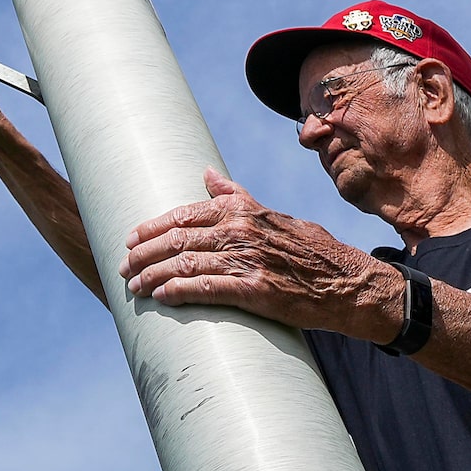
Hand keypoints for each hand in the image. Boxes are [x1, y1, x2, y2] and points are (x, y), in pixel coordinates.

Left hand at [118, 169, 404, 338]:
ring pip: (186, 264)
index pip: (183, 215)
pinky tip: (161, 297)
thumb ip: (235, 195)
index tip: (130, 240)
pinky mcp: (257, 290)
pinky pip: (207, 289)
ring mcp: (248, 259)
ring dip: (153, 276)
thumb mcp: (271, 214)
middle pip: (177, 240)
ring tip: (134, 286)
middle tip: (124, 266)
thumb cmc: (306, 249)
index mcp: (241, 210)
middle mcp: (241, 230)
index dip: (152, 228)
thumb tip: (206, 172)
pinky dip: (179, 292)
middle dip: (144, 254)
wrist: (347, 282)